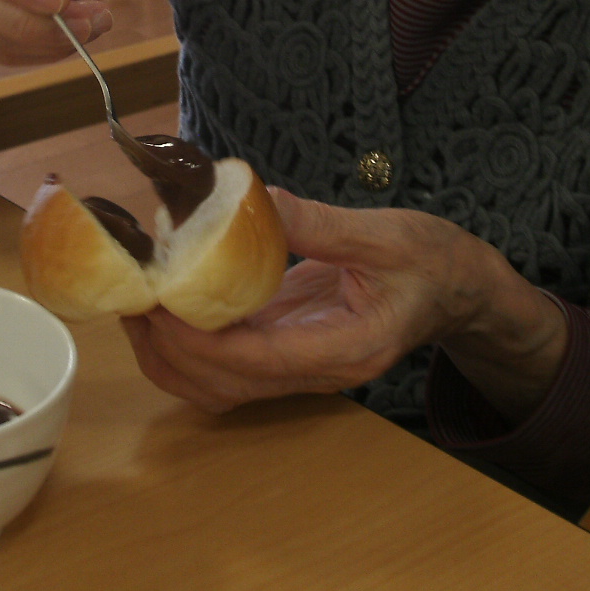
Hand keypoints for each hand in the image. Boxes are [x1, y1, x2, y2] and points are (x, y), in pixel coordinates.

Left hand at [120, 189, 566, 417]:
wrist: (457, 290)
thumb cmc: (432, 261)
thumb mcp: (387, 233)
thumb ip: (323, 224)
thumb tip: (258, 201)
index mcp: (349, 349)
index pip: (260, 360)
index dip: (201, 339)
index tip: (160, 302)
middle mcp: (320, 373)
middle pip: (225, 387)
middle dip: (169, 348)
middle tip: (132, 294)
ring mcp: (300, 371)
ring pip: (216, 389)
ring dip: (168, 355)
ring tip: (134, 303)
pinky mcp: (285, 356)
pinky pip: (223, 371)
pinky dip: (184, 349)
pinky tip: (163, 308)